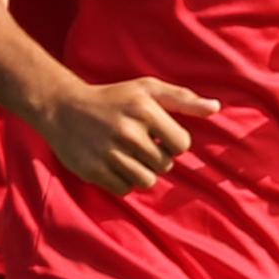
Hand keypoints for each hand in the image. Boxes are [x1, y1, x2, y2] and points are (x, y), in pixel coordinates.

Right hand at [27, 74, 212, 193]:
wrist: (62, 108)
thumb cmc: (113, 98)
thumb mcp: (147, 89)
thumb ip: (183, 99)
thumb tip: (216, 108)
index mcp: (145, 110)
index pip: (182, 145)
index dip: (173, 143)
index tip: (158, 135)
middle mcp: (128, 131)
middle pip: (165, 165)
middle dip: (155, 157)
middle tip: (137, 144)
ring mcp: (109, 152)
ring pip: (146, 181)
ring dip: (141, 172)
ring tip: (127, 156)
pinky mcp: (93, 170)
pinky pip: (124, 190)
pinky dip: (122, 182)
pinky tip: (113, 164)